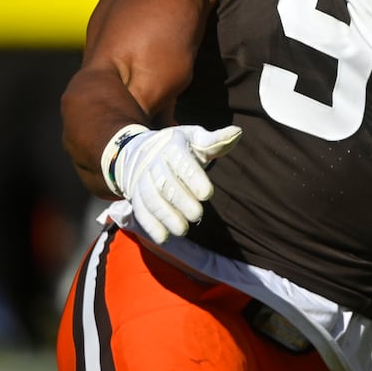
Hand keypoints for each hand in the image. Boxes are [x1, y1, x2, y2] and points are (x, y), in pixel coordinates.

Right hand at [113, 124, 242, 243]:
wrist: (140, 150)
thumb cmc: (179, 146)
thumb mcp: (196, 138)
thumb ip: (215, 141)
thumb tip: (238, 132)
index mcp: (171, 145)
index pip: (181, 160)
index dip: (194, 178)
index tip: (208, 194)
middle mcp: (152, 162)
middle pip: (165, 183)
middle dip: (181, 201)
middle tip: (198, 215)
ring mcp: (141, 179)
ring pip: (151, 199)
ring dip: (166, 216)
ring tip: (183, 230)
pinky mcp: (134, 195)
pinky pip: (140, 210)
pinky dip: (150, 225)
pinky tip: (163, 238)